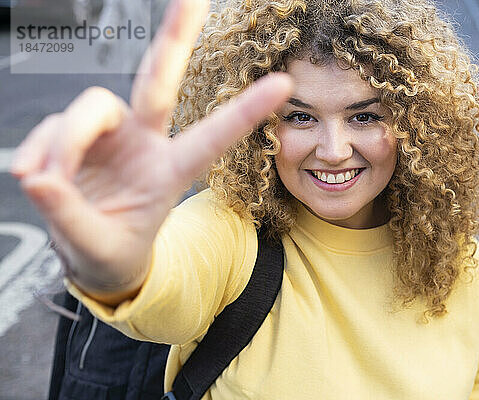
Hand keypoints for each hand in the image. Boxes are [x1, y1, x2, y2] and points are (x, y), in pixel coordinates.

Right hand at [10, 0, 292, 301]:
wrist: (93, 255)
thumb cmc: (111, 252)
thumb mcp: (100, 250)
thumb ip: (70, 218)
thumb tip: (37, 177)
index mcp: (170, 171)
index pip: (211, 137)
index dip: (244, 111)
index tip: (282, 84)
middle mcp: (144, 142)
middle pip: (158, 79)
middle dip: (175, 37)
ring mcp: (111, 134)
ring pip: (90, 106)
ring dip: (65, 143)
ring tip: (47, 184)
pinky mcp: (75, 132)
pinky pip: (52, 127)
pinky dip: (38, 153)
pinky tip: (34, 178)